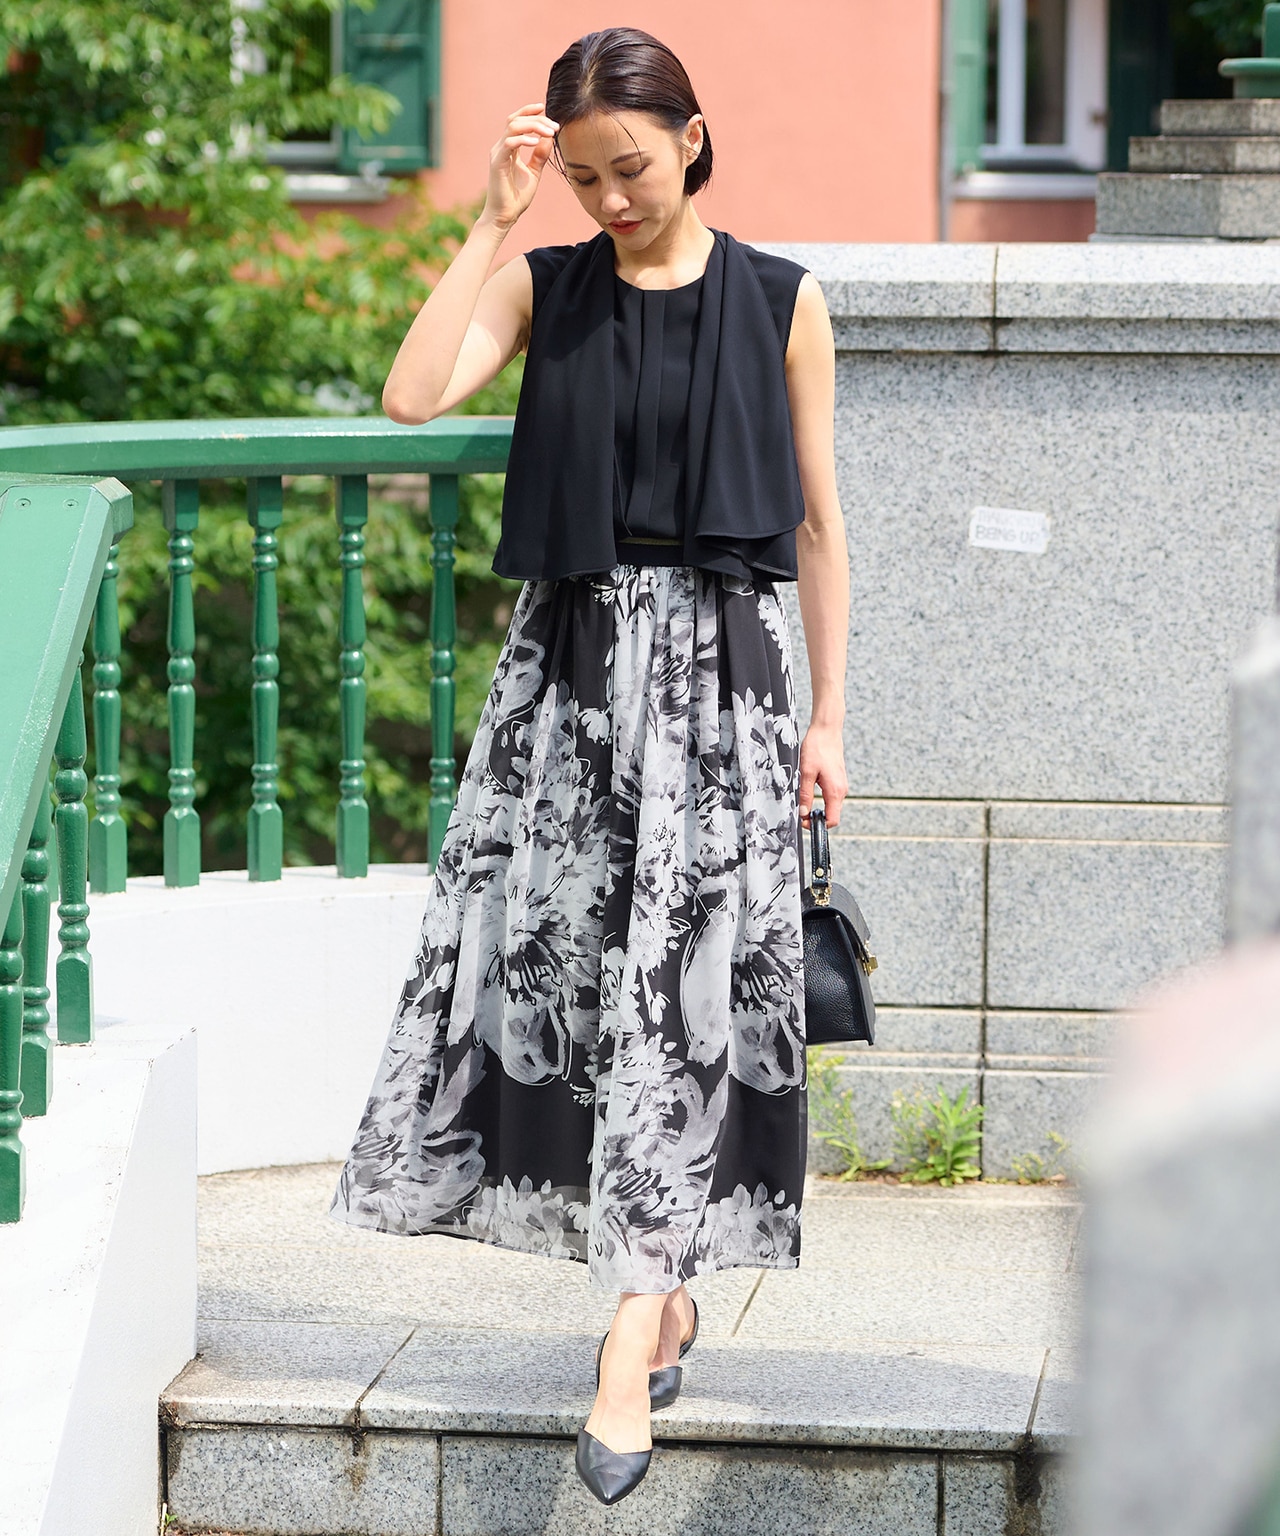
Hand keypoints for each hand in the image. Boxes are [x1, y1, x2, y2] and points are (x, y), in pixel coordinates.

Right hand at [481, 100, 558, 231]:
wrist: (505, 216)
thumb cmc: (517, 197)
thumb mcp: (534, 172)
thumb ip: (540, 155)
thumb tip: (549, 138)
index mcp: (509, 147)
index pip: (517, 120)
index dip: (529, 111)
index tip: (545, 109)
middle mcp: (501, 147)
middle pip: (516, 119)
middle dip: (537, 119)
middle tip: (555, 126)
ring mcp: (498, 153)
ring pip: (512, 126)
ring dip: (533, 125)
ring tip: (549, 132)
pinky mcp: (497, 163)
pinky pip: (509, 143)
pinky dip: (523, 139)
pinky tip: (536, 142)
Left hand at [798, 721, 846, 830]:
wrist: (827, 730)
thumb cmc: (817, 748)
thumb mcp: (806, 773)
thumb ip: (805, 795)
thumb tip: (803, 813)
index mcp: (835, 791)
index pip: (832, 820)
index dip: (817, 825)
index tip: (804, 821)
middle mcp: (841, 790)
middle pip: (831, 814)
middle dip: (815, 817)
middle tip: (800, 812)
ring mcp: (841, 785)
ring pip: (830, 805)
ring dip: (818, 807)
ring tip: (803, 800)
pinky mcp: (838, 780)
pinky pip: (831, 796)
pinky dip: (821, 799)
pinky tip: (810, 790)